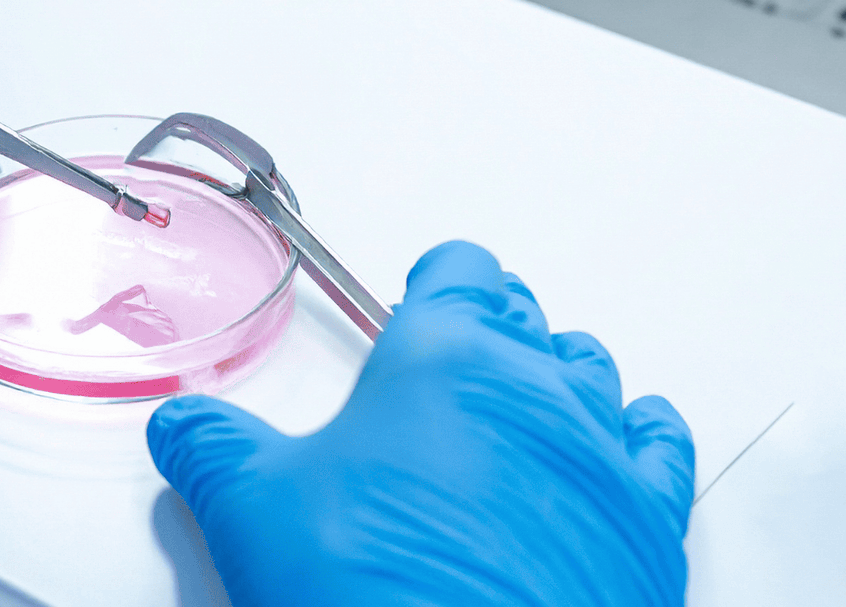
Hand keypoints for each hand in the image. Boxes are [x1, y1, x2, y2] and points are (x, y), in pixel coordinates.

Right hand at [148, 240, 694, 606]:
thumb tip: (184, 426)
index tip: (420, 290)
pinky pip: (661, 447)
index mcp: (445, 357)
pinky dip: (642, 431)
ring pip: (592, 373)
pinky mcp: (648, 526)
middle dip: (492, 321)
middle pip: (525, 318)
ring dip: (557, 372)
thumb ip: (213, 447)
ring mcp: (601, 456)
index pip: (461, 271)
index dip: (438, 277)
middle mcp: (535, 390)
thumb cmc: (379, 590)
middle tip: (457, 341)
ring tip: (522, 390)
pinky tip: (627, 433)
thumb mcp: (254, 507)